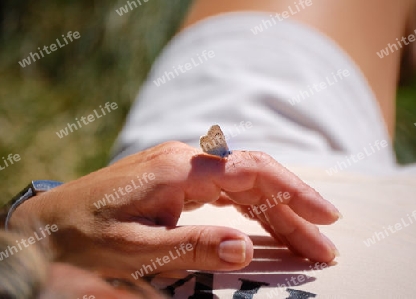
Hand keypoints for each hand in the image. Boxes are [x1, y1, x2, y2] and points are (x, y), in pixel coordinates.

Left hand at [11, 141, 339, 277]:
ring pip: (245, 186)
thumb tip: (245, 248)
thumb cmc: (87, 234)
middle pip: (256, 180)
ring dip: (276, 213)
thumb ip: (192, 246)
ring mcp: (185, 168)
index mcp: (180, 170)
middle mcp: (188, 161)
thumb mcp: (138, 249)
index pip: (252, 171)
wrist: (52, 222)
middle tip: (323, 245)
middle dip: (293, 211)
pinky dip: (253, 210)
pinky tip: (267, 227)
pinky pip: (227, 192)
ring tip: (304, 240)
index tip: (325, 216)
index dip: (293, 191)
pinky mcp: (180, 180)